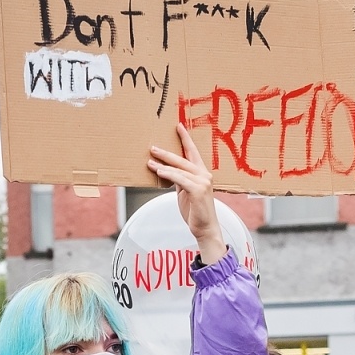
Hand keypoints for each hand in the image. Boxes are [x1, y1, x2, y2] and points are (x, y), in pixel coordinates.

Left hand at [149, 123, 225, 265]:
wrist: (205, 228)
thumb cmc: (196, 212)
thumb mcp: (186, 192)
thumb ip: (180, 180)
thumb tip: (167, 171)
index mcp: (202, 174)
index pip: (193, 152)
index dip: (185, 139)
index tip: (178, 126)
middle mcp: (204, 175)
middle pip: (183, 159)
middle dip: (167, 152)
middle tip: (153, 147)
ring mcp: (203, 182)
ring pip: (179, 169)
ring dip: (163, 164)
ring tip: (150, 161)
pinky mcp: (198, 191)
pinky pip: (180, 180)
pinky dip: (169, 175)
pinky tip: (159, 172)